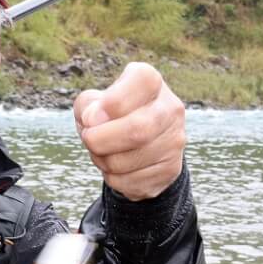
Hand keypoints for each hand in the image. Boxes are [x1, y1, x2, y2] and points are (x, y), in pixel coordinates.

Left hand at [73, 62, 184, 200]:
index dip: (112, 103)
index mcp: (151, 82)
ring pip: (130, 160)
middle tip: (88, 139)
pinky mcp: (170, 170)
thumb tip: (94, 120)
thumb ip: (87, 105)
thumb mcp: (92, 103)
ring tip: (102, 152)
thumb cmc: (109, 117)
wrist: (135, 144)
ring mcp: (174, 141)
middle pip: (137, 129)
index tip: (92, 116)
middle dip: (100, 140)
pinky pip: (131, 182)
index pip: (143, 82)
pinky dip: (113, 178)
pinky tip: (117, 167)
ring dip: (103, 161)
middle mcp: (170, 108)